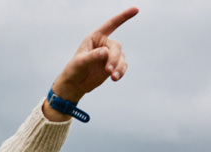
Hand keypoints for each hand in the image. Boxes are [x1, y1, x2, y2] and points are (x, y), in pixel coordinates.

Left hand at [44, 6, 138, 120]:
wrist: (76, 83)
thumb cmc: (74, 70)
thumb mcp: (80, 62)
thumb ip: (92, 56)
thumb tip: (106, 52)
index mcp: (95, 37)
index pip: (111, 24)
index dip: (123, 16)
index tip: (136, 9)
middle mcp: (104, 43)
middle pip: (116, 47)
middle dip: (114, 59)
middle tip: (108, 70)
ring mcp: (110, 54)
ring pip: (121, 57)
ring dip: (119, 67)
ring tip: (113, 77)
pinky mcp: (114, 65)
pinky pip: (122, 65)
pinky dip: (121, 71)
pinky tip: (115, 78)